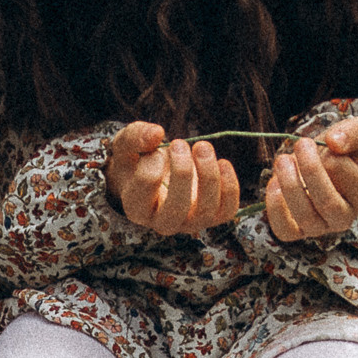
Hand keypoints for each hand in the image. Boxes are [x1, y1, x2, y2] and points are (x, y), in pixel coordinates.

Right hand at [108, 124, 240, 235]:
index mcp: (136, 208)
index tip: (155, 149)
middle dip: (182, 172)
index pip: (143, 191)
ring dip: (208, 175)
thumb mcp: (127, 144)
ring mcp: (189, 223)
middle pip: (176, 209)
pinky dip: (230, 187)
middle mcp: (162, 223)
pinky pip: (227, 211)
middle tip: (179, 143)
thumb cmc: (139, 159)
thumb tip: (157, 134)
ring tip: (202, 146)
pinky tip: (222, 162)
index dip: (151, 163)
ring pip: (205, 211)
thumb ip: (135, 136)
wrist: (157, 174)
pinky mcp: (212, 217)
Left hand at [264, 118, 357, 240]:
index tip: (326, 142)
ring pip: (306, 217)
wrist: (320, 162)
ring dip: (290, 185)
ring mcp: (321, 227)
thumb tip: (334, 143)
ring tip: (283, 160)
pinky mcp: (298, 232)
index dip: (333, 157)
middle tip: (300, 143)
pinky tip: (274, 183)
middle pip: (328, 203)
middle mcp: (345, 217)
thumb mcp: (357, 131)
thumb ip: (354, 132)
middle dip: (310, 170)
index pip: (349, 179)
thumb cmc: (342, 149)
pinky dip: (275, 207)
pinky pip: (284, 230)